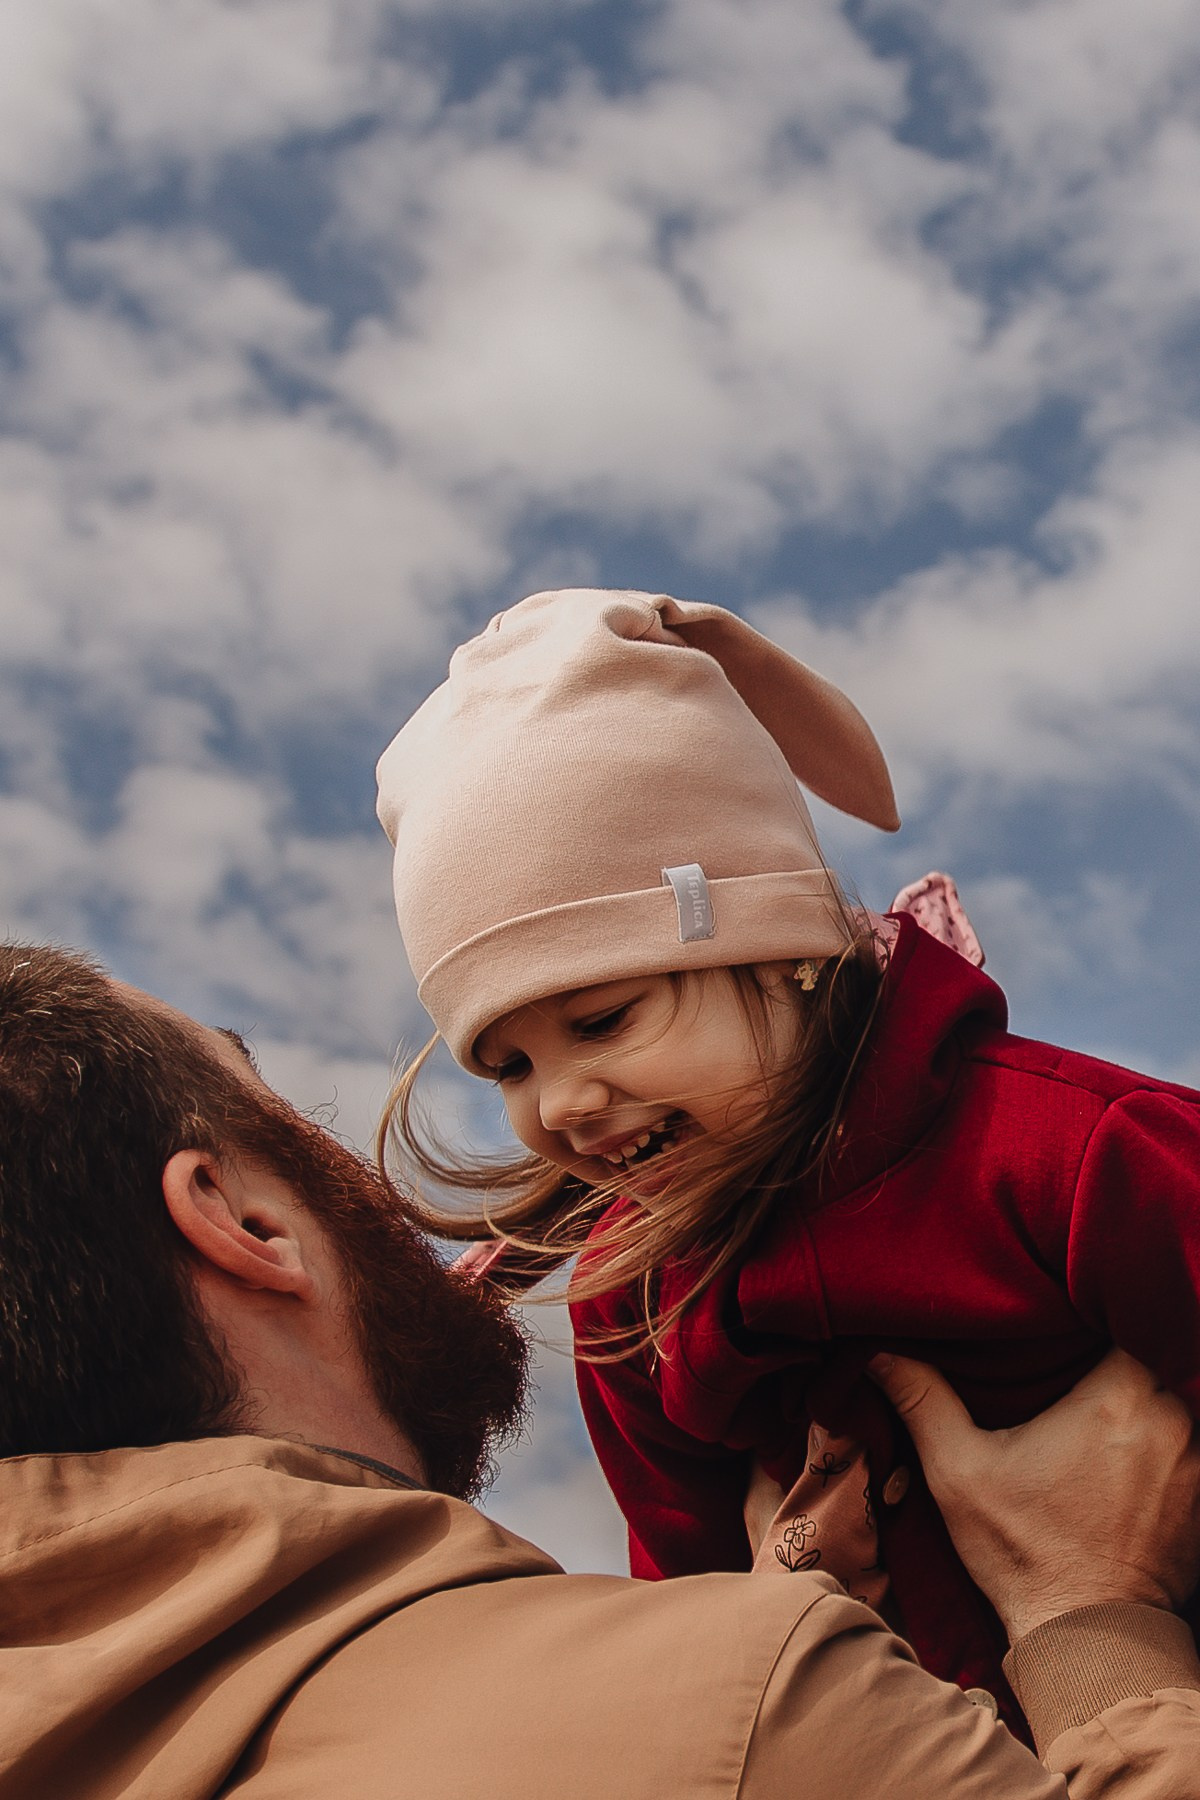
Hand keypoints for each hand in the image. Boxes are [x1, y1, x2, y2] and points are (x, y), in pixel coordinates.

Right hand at [869, 1347, 1199, 1641]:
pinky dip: (1165, 1448)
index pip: (1117, 1324)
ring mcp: (1197, 1461)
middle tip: (1074, 1380)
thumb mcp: (959, 1474)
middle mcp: (1170, 1419)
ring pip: (1174, 1401)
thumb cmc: (1024, 1553)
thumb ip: (926, 1402)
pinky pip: (1190, 1448)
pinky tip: (1128, 1464)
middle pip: (1149, 1360)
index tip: (1062, 1339)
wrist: (1090, 1640)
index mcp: (1115, 1397)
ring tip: (1101, 1423)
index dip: (1090, 1327)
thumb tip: (881, 1355)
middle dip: (1115, 1366)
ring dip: (1145, 1407)